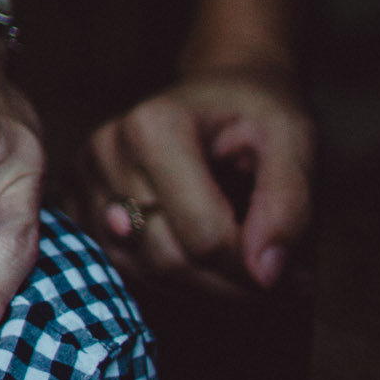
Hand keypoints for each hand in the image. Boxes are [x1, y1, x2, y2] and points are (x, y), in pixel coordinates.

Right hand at [81, 66, 313, 296]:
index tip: (300, 275)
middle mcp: (105, 152)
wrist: (218, 92)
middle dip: (233, 284)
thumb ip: (287, 205)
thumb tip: (265, 274)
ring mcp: (85, 180)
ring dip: (206, 287)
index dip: (256, 268)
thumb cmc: (257, 113)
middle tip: (286, 280)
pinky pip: (127, 269)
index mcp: (152, 128)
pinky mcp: (79, 204)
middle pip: (168, 259)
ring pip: (146, 273)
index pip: (203, 236)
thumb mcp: (294, 142)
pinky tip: (209, 259)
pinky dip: (175, 279)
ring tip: (249, 266)